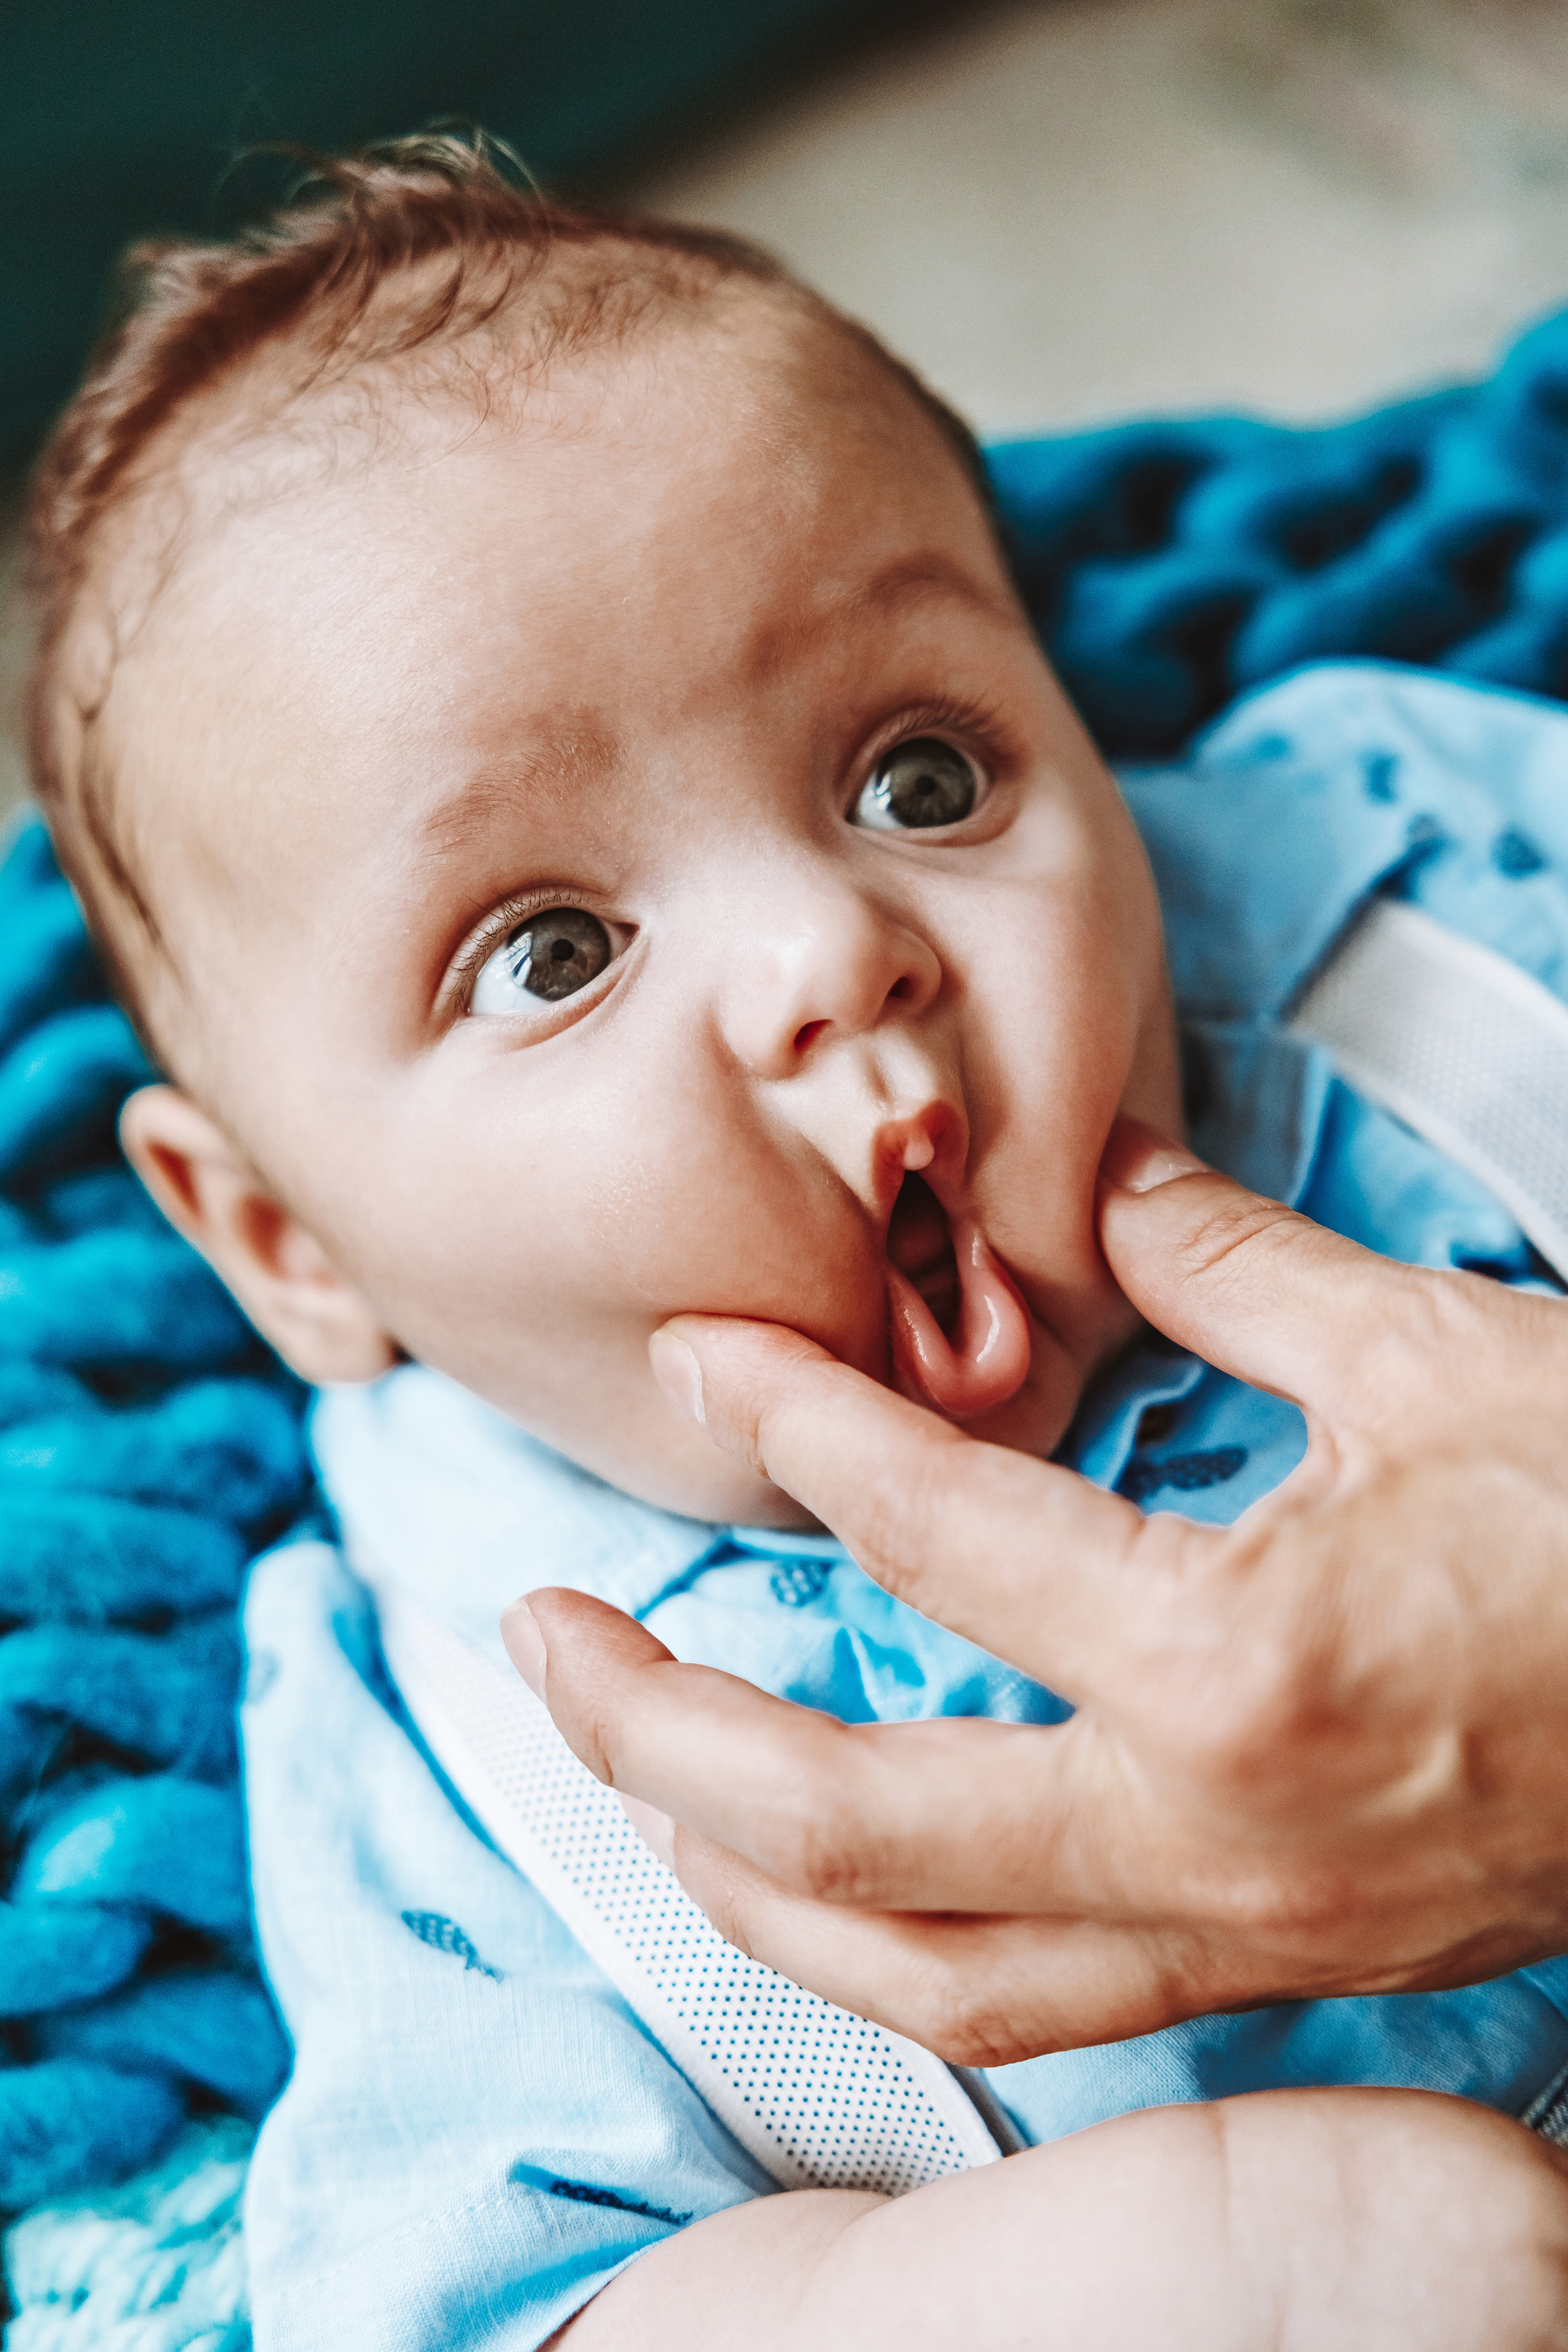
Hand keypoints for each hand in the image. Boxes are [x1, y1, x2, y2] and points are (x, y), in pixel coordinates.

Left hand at [506, 1122, 1567, 2064]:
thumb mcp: (1437, 1355)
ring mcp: (1239, 1931)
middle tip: (534, 1634)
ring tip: (626, 1765)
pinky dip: (880, 1947)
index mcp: (1240, 1658)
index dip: (793, 1422)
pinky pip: (1028, 2007)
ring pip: (911, 1968)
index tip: (705, 1356)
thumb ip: (1231, 1267)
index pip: (937, 1532)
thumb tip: (1097, 1174)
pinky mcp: (1272, 1964)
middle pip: (841, 1825)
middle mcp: (1212, 1831)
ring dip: (728, 1873)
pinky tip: (813, 1876)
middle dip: (644, 1730)